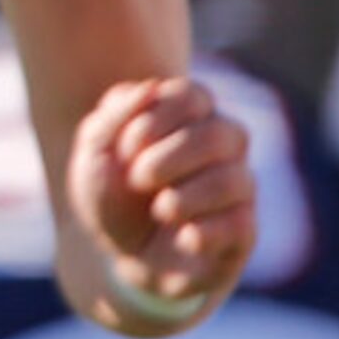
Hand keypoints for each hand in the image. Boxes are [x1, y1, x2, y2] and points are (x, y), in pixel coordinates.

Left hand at [69, 75, 255, 332]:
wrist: (119, 252)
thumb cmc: (109, 190)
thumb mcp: (93, 151)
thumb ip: (115, 115)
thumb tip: (150, 87)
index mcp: (188, 114)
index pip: (192, 95)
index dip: (157, 120)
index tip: (125, 147)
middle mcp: (223, 144)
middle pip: (219, 134)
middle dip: (169, 159)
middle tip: (137, 179)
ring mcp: (239, 186)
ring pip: (234, 181)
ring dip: (184, 198)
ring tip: (160, 210)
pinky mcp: (244, 230)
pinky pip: (241, 224)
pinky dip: (201, 232)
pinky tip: (182, 238)